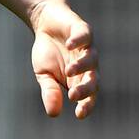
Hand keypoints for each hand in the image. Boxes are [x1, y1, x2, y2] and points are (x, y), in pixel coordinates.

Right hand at [28, 0, 97, 118]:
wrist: (45, 23)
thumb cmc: (47, 52)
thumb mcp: (44, 74)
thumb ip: (50, 91)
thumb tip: (54, 113)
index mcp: (80, 79)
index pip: (89, 96)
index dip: (87, 105)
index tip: (79, 114)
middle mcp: (88, 65)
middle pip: (94, 80)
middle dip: (86, 89)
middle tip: (74, 95)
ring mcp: (87, 47)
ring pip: (91, 59)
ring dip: (82, 66)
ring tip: (69, 71)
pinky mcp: (83, 29)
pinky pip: (85, 36)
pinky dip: (78, 41)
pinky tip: (69, 45)